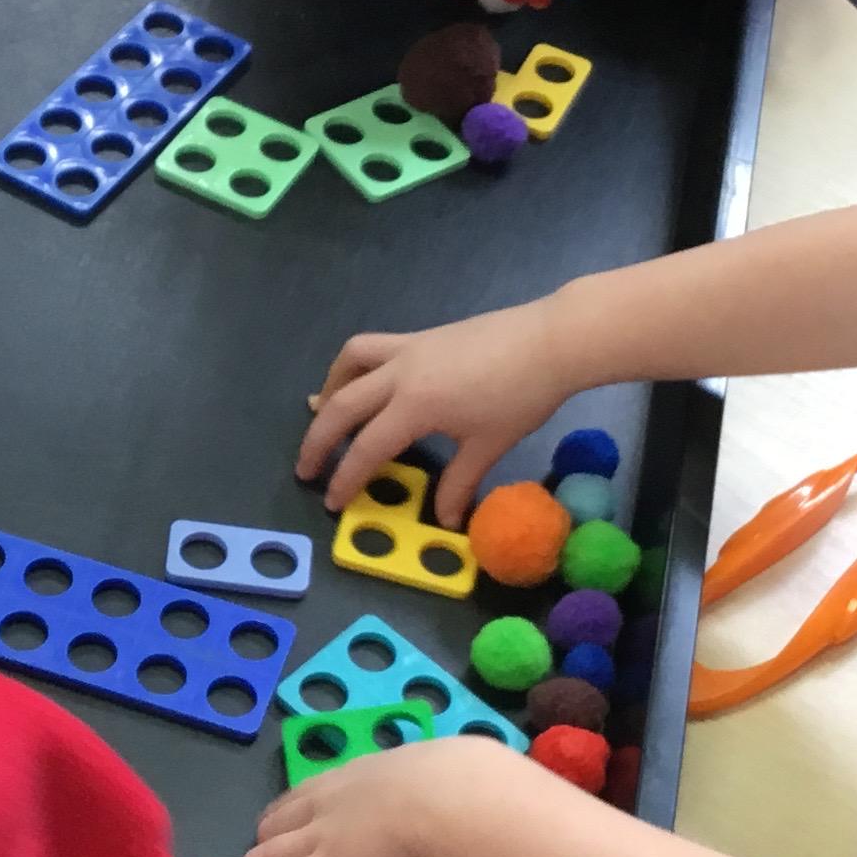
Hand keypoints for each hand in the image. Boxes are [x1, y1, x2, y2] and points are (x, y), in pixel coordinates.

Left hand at [227, 736, 529, 856]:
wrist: (451, 798)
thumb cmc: (462, 786)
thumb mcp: (443, 777)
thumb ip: (442, 794)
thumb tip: (469, 808)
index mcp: (359, 775)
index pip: (308, 793)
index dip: (290, 815)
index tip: (285, 829)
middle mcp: (327, 801)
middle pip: (276, 823)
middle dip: (263, 845)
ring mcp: (318, 836)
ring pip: (263, 855)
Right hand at [297, 297, 584, 523]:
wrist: (550, 341)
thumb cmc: (522, 396)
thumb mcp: (488, 445)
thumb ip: (459, 482)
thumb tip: (443, 518)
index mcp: (415, 405)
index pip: (368, 448)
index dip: (346, 478)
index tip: (331, 502)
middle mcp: (400, 373)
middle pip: (342, 405)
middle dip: (318, 439)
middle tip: (307, 468)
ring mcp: (409, 349)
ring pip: (350, 361)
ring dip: (331, 388)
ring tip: (324, 412)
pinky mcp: (421, 337)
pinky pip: (373, 348)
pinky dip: (356, 367)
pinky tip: (366, 383)